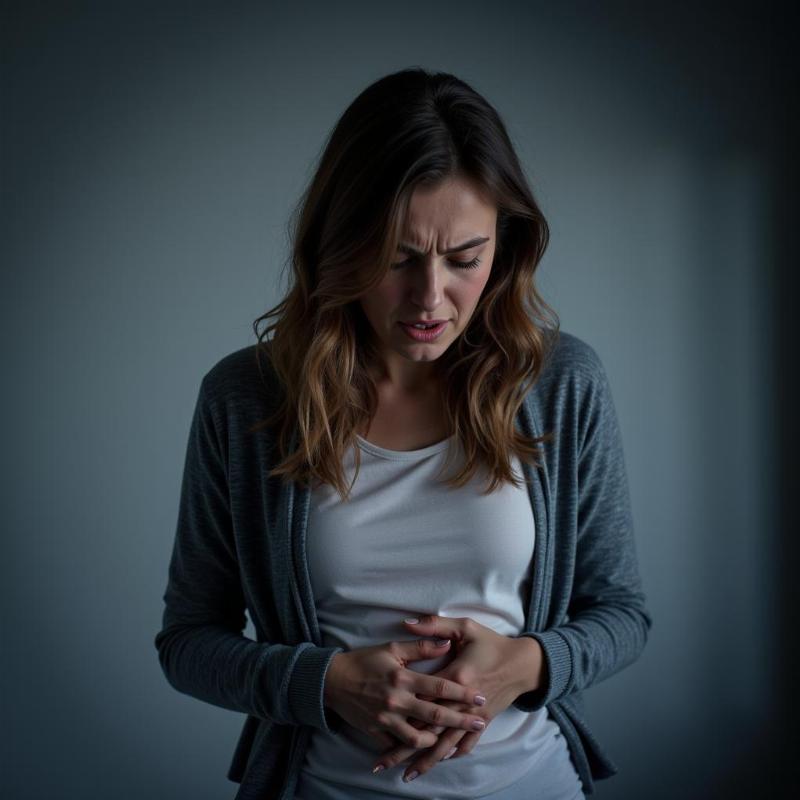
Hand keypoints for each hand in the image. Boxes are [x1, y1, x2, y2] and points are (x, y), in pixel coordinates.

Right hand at [322, 637, 487, 750]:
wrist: (332, 680)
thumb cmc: (365, 661)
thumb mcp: (392, 648)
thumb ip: (420, 647)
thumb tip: (446, 644)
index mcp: (402, 678)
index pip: (439, 687)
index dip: (462, 693)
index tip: (480, 697)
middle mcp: (396, 701)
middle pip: (435, 716)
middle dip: (460, 721)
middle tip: (479, 723)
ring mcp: (386, 720)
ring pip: (417, 738)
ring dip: (437, 740)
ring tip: (452, 739)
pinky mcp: (375, 732)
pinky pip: (397, 746)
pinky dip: (411, 749)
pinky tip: (423, 749)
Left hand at [371, 615, 544, 783]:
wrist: (523, 663)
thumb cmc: (492, 644)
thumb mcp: (465, 627)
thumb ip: (435, 626)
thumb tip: (407, 622)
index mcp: (456, 677)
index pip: (424, 698)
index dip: (404, 712)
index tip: (381, 724)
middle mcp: (462, 701)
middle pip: (430, 728)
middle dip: (406, 747)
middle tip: (383, 764)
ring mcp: (473, 715)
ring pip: (446, 742)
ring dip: (426, 760)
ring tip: (407, 775)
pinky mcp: (484, 721)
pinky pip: (466, 742)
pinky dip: (452, 753)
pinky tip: (439, 763)